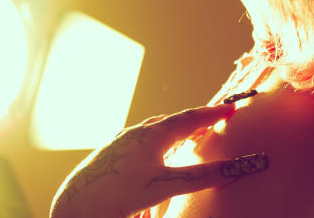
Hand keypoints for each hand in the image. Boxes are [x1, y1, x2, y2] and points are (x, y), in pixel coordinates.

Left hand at [50, 103, 268, 217]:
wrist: (76, 206)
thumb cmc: (119, 194)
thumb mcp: (164, 186)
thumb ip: (200, 177)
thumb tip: (237, 168)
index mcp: (151, 136)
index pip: (189, 120)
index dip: (210, 114)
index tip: (229, 108)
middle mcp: (136, 135)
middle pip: (170, 122)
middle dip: (192, 121)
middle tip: (210, 119)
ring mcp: (121, 145)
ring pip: (152, 132)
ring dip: (171, 131)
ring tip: (183, 133)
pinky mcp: (110, 158)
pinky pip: (137, 145)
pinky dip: (153, 144)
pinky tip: (150, 154)